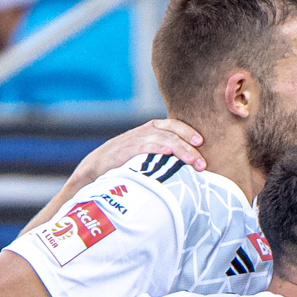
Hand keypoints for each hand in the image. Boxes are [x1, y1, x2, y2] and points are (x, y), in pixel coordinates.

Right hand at [68, 118, 205, 195]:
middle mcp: (143, 132)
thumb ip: (161, 158)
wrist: (93, 170)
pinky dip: (161, 148)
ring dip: (182, 150)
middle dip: (189, 144)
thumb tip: (185, 171)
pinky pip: (148, 145)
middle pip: (172, 131)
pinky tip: (171, 154)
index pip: (172, 125)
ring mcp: (135, 139)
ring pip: (164, 139)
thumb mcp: (144, 158)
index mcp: (149, 132)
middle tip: (202, 162)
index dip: (187, 131)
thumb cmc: (122, 166)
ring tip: (195, 163)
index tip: (202, 142)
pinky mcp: (127, 149)